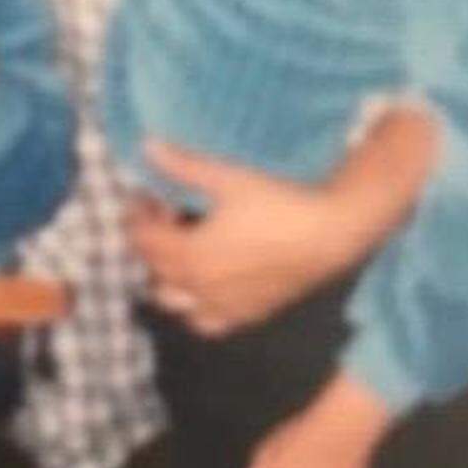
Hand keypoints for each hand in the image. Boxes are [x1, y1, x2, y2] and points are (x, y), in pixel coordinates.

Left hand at [130, 143, 351, 335]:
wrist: (331, 236)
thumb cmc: (277, 203)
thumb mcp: (226, 178)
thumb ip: (183, 166)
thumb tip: (147, 146)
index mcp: (189, 256)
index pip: (142, 241)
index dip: (136, 216)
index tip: (145, 194)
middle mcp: (200, 289)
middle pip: (154, 269)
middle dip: (151, 240)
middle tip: (165, 212)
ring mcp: (224, 307)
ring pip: (174, 301)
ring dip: (167, 276)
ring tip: (182, 248)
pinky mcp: (248, 315)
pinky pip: (206, 321)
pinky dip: (195, 305)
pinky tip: (207, 282)